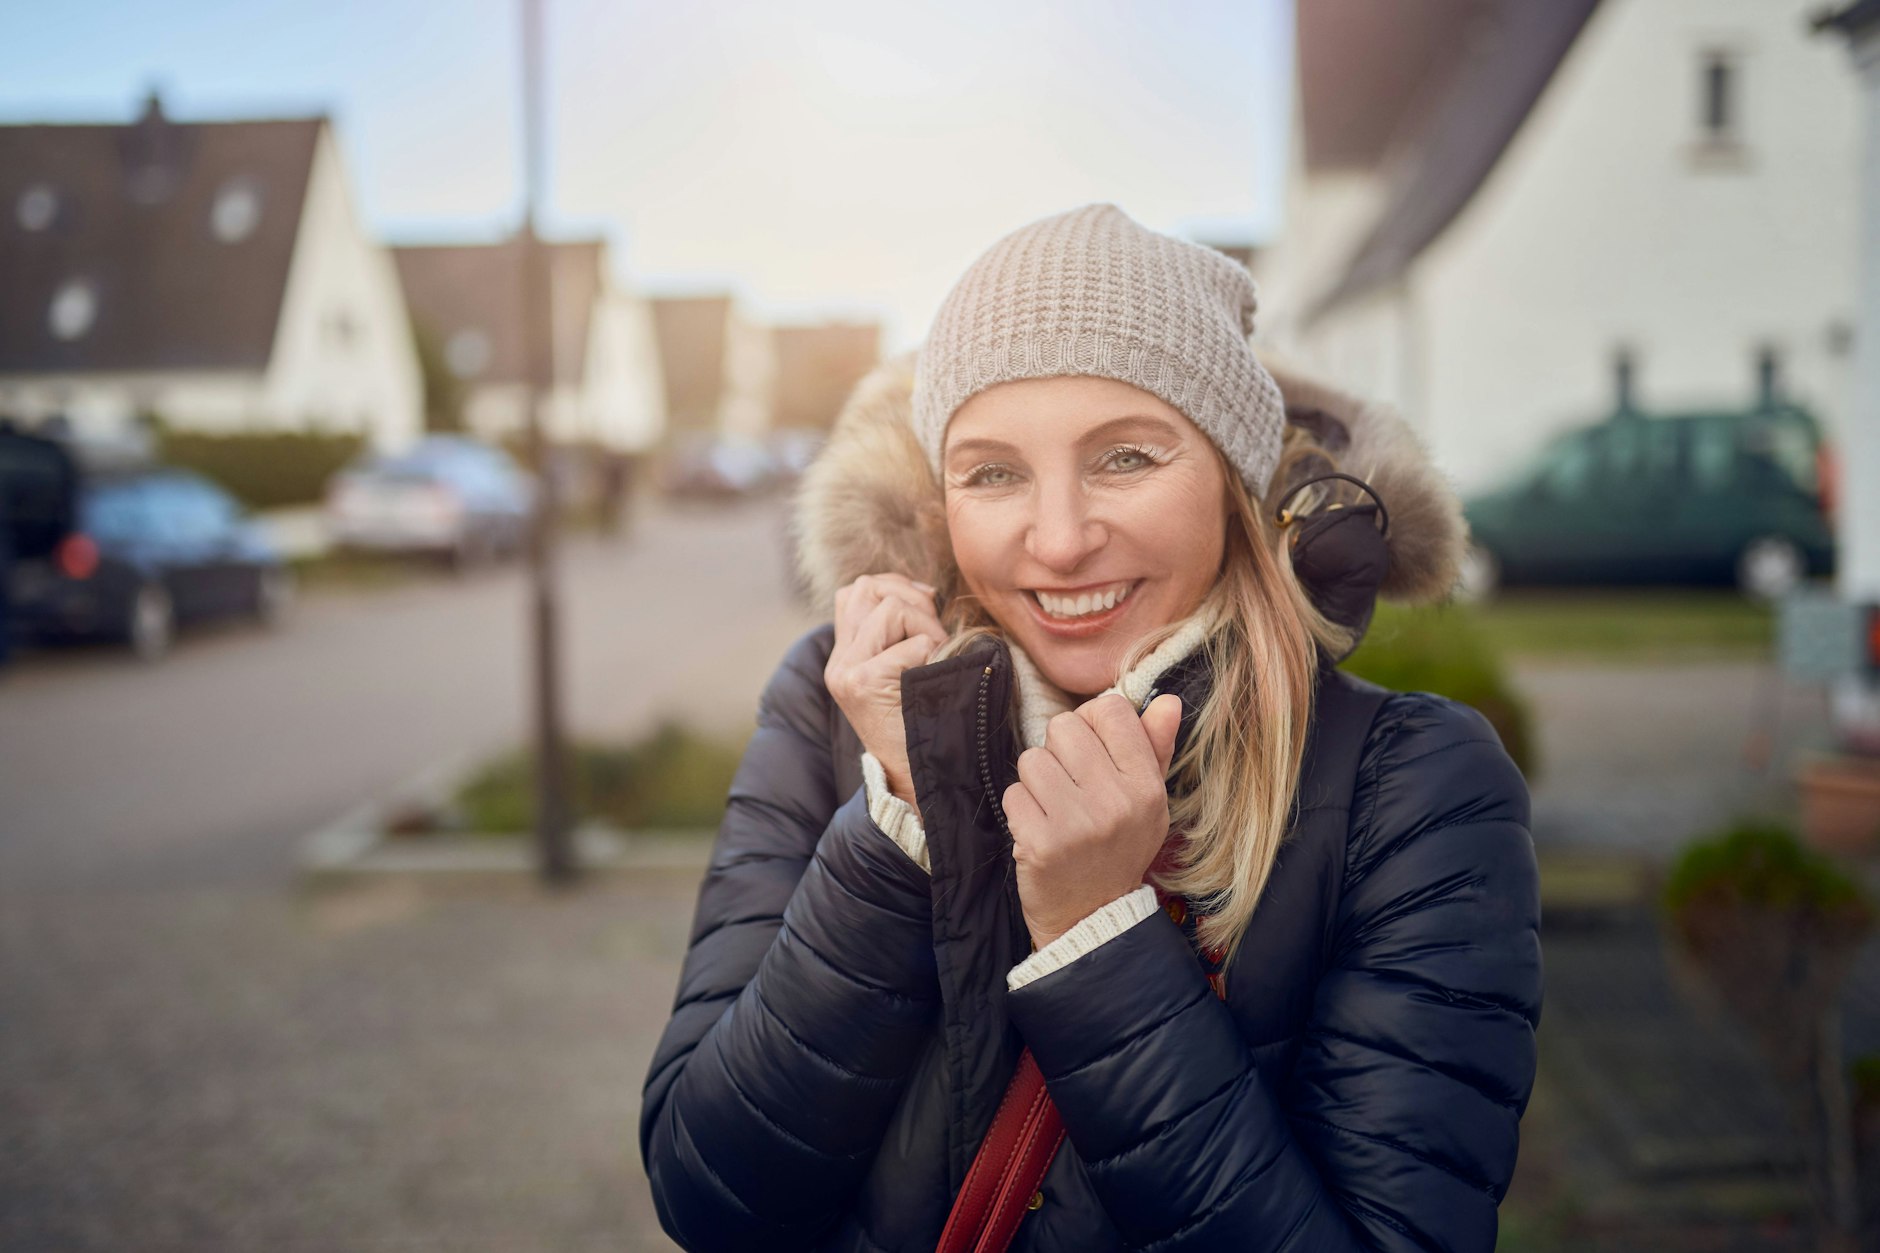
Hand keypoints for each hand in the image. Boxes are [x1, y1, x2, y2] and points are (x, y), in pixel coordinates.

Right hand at [824, 573, 947, 806]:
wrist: (915, 776)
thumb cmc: (920, 721)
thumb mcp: (901, 672)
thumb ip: (896, 633)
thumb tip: (922, 590)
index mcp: (843, 656)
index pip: (855, 592)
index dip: (893, 587)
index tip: (924, 609)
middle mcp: (838, 662)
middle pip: (868, 587)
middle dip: (911, 600)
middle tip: (932, 634)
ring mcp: (847, 672)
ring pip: (890, 606)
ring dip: (926, 626)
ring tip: (933, 658)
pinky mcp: (864, 683)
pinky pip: (912, 643)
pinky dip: (931, 652)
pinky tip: (931, 677)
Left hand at [1003, 692, 1181, 950]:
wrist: (1092, 918)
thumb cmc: (1119, 849)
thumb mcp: (1148, 802)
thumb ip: (1154, 748)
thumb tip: (1166, 700)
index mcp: (1146, 787)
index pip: (1111, 710)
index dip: (1093, 722)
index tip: (1092, 750)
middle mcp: (1115, 802)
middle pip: (1064, 726)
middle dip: (1060, 751)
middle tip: (1072, 787)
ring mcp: (1076, 824)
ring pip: (1032, 758)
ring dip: (1037, 782)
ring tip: (1056, 810)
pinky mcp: (1040, 843)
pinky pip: (1013, 794)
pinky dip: (1021, 810)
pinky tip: (1040, 830)